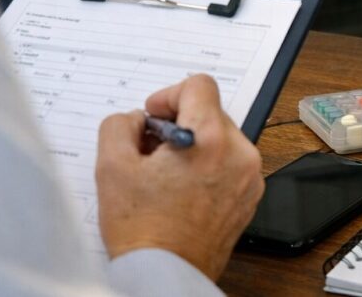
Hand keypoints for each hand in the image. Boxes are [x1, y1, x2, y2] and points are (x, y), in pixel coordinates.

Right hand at [96, 74, 263, 280]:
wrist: (166, 275)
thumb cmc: (142, 229)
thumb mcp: (112, 167)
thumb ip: (121, 125)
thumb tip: (138, 119)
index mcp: (211, 139)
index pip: (200, 85)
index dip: (169, 94)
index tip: (154, 116)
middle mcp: (240, 154)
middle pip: (211, 113)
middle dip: (179, 123)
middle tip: (151, 149)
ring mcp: (250, 178)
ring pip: (221, 139)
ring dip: (193, 146)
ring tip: (165, 174)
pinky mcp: (250, 197)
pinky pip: (230, 165)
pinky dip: (208, 167)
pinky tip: (181, 190)